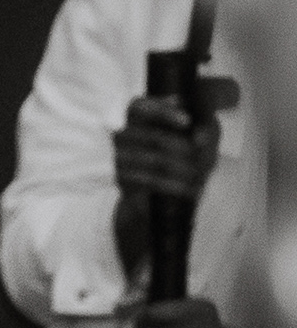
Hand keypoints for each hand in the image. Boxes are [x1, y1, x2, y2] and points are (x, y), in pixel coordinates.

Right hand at [111, 90, 221, 275]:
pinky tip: (189, 191)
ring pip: (155, 159)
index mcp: (139, 125)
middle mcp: (125, 141)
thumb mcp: (195, 151)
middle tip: (203, 160)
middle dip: (186, 149)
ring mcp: (122, 164)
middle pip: (157, 136)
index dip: (162, 110)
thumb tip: (202, 131)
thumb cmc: (177, 178)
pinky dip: (173, 186)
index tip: (186, 119)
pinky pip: (148, 182)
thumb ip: (202, 133)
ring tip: (198, 180)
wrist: (151, 220)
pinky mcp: (124, 188)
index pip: (140, 106)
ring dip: (182, 170)